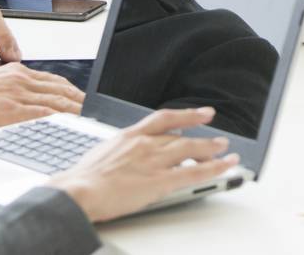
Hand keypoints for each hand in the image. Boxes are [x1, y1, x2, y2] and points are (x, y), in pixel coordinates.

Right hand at [0, 62, 85, 132]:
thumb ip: (12, 89)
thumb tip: (30, 101)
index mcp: (16, 72)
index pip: (55, 82)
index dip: (75, 92)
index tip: (87, 100)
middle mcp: (19, 79)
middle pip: (62, 90)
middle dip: (82, 102)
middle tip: (96, 112)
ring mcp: (15, 94)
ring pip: (56, 101)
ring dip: (76, 111)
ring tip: (90, 120)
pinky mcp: (7, 110)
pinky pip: (41, 114)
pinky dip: (58, 120)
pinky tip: (68, 126)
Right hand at [49, 107, 237, 222]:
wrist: (78, 190)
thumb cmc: (82, 178)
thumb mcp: (102, 153)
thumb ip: (121, 151)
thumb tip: (125, 156)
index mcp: (130, 135)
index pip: (164, 118)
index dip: (186, 115)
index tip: (201, 114)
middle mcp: (146, 144)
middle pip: (182, 136)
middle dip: (203, 137)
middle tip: (219, 138)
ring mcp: (154, 161)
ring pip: (191, 150)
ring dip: (212, 150)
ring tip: (226, 151)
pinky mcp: (159, 180)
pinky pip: (193, 172)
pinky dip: (213, 169)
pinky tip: (224, 167)